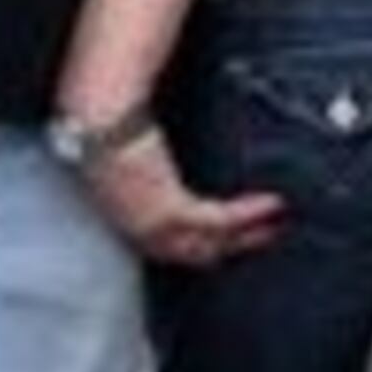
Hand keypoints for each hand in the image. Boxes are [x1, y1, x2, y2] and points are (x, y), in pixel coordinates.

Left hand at [81, 124, 286, 269]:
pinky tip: (271, 203)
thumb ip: (143, 169)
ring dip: (249, 235)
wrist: (95, 117)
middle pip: (195, 254)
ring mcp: (154, 226)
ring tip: (276, 224)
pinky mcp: (171, 209)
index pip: (170, 248)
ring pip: (212, 243)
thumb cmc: (105, 124)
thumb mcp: (123, 156)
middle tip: (265, 235)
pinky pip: (220, 219)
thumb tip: (159, 161)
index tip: (229, 237)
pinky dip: (248, 213)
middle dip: (233, 246)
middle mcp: (139, 232)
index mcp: (125, 220)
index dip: (203, 244)